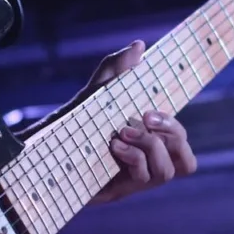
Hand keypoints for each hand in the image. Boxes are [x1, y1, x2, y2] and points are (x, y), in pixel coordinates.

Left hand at [85, 41, 197, 202]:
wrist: (47, 145)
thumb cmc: (79, 119)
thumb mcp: (98, 89)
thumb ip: (118, 68)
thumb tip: (139, 45)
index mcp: (150, 142)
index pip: (181, 141)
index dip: (176, 127)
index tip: (149, 110)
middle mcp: (149, 163)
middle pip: (186, 161)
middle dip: (172, 133)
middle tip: (144, 118)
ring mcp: (136, 179)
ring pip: (167, 172)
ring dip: (151, 146)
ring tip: (122, 133)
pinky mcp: (121, 189)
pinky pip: (143, 177)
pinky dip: (133, 158)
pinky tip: (113, 146)